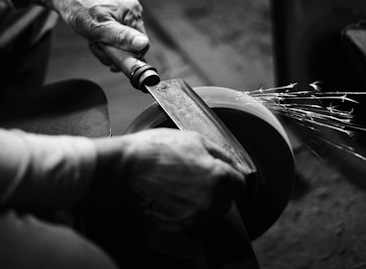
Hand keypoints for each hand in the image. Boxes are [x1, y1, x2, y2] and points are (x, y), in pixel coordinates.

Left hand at [58, 0, 148, 70]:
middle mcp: (132, 11)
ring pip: (122, 43)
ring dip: (106, 47)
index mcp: (132, 11)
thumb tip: (142, 43)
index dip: (129, 54)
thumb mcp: (100, 28)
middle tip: (98, 45)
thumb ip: (122, 37)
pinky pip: (115, 37)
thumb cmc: (79, 9)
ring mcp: (124, 14)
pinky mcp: (117, 17)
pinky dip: (104, 41)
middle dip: (113, 50)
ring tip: (94, 40)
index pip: (142, 44)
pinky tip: (95, 37)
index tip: (113, 57)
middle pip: (131, 44)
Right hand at [91, 128, 245, 232]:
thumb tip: (236, 165)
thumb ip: (221, 153)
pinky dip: (185, 211)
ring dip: (202, 202)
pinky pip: (191, 221)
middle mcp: (209, 201)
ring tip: (181, 185)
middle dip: (216, 191)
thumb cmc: (156, 149)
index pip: (240, 186)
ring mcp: (193, 217)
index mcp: (218, 177)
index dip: (230, 178)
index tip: (221, 174)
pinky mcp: (177, 226)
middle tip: (195, 176)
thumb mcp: (194, 139)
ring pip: (209, 213)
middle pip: (226, 202)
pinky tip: (171, 196)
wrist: (125, 168)